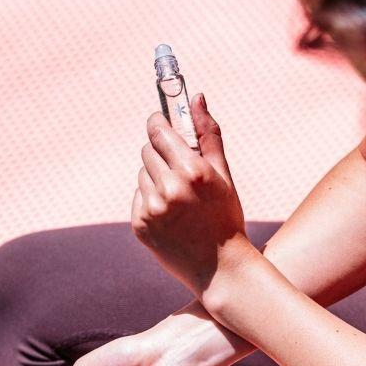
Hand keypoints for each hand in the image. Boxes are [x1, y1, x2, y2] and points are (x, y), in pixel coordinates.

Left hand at [131, 93, 254, 295]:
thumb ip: (208, 134)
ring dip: (156, 177)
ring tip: (179, 198)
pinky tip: (171, 215)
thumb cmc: (226, 218)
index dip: (158, 124)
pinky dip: (151, 199)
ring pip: (142, 174)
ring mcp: (152, 208)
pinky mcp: (140, 224)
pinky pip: (139, 197)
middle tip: (178, 167)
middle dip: (161, 153)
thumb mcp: (224, 175)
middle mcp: (170, 188)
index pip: (159, 131)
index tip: (159, 121)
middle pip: (148, 150)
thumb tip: (196, 97)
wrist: (220, 268)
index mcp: (193, 171)